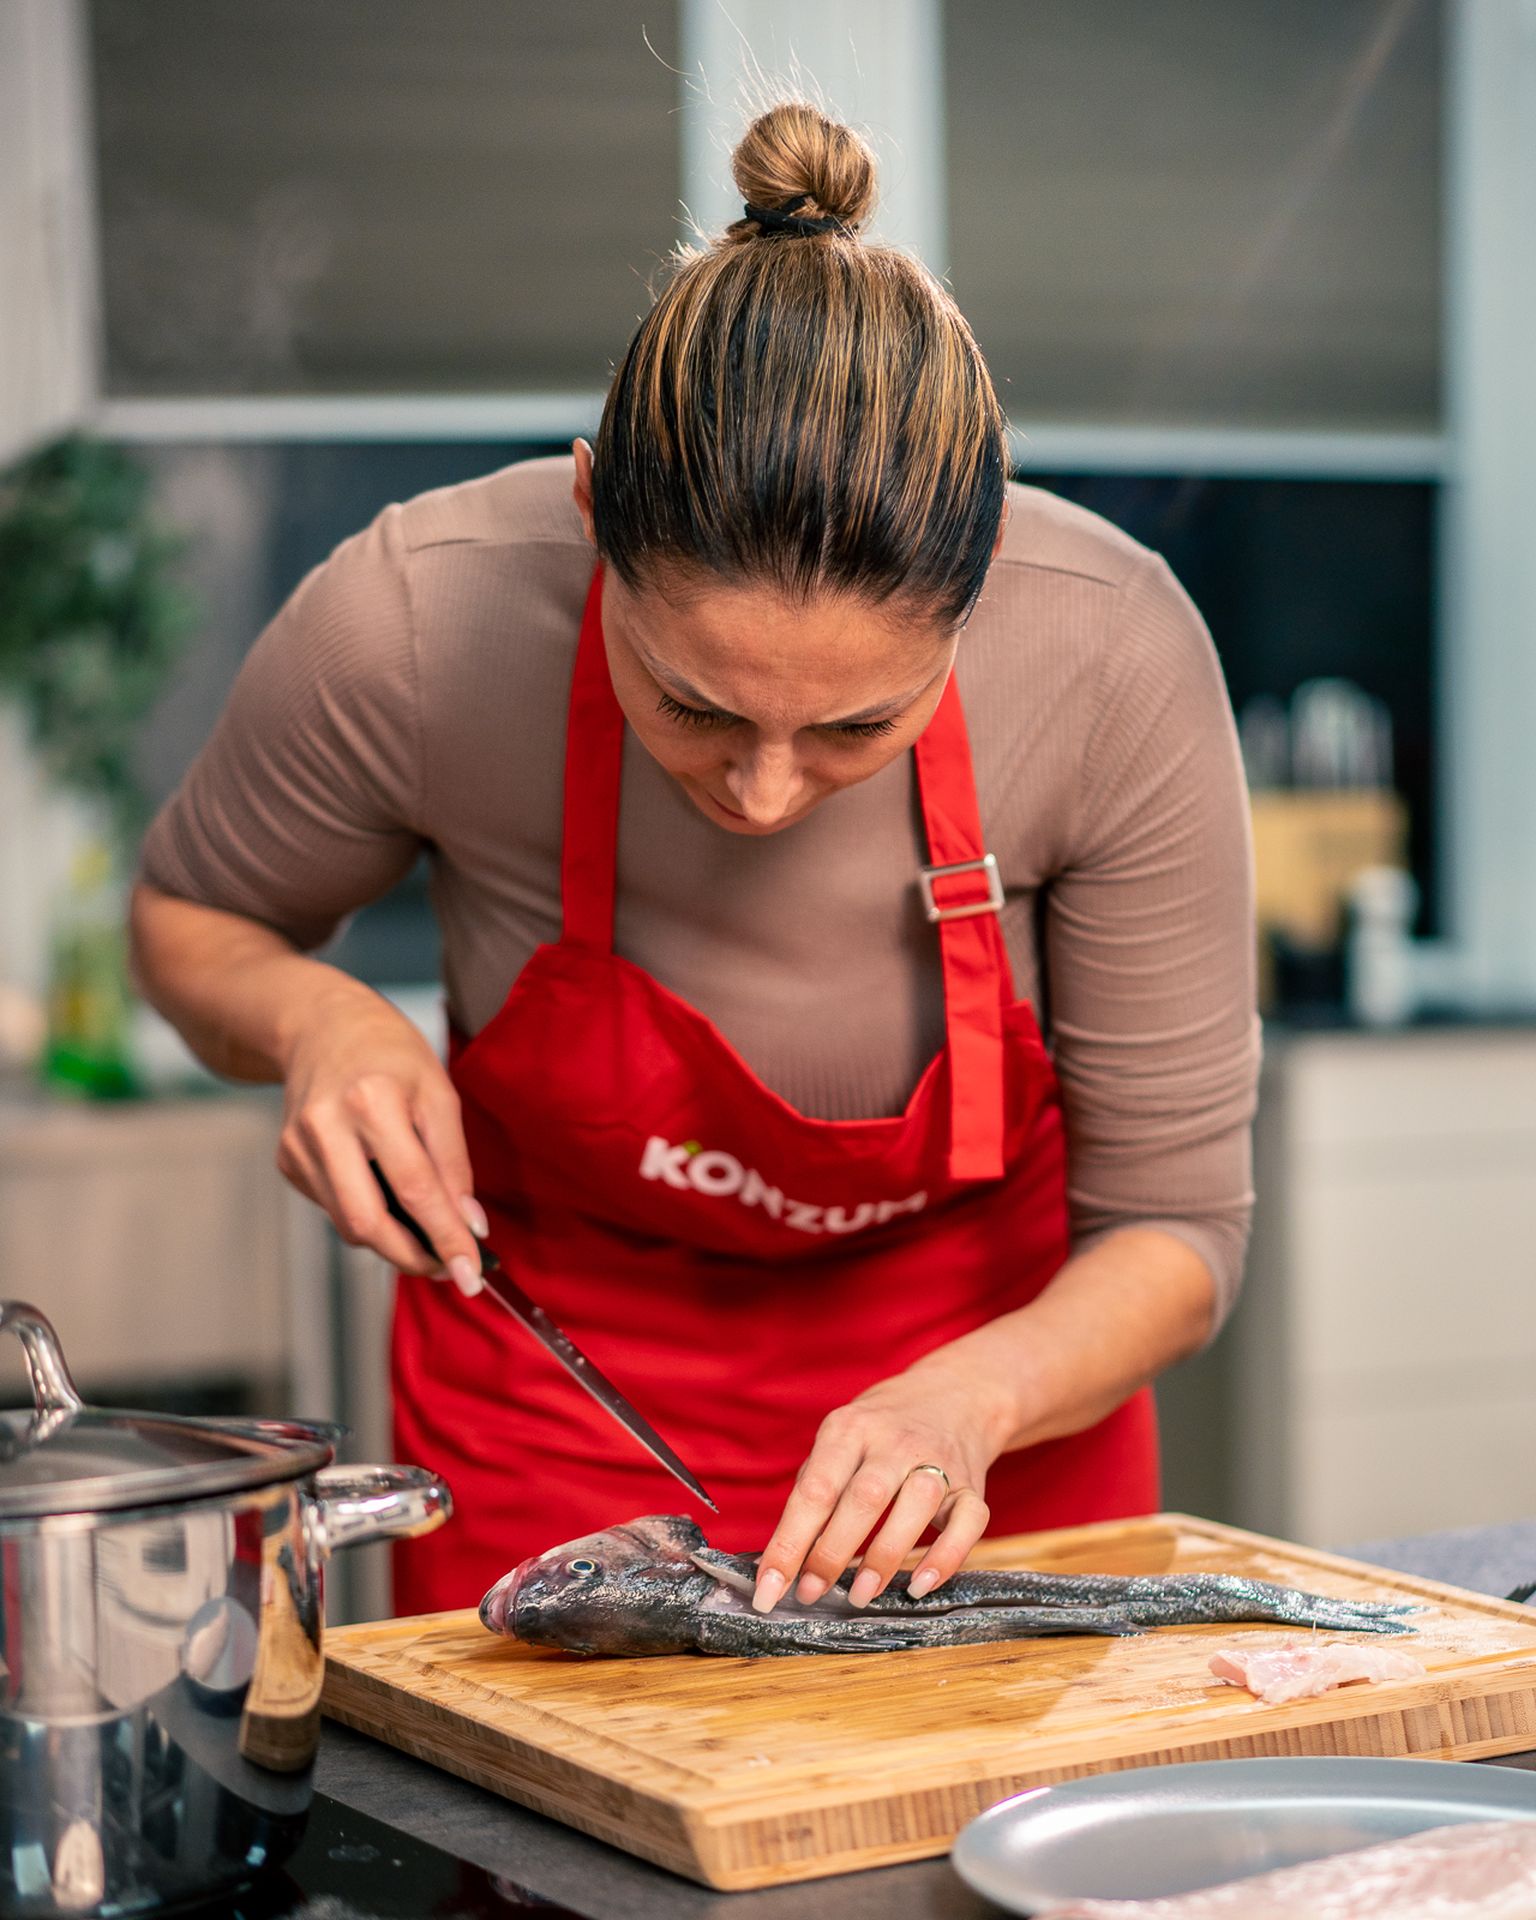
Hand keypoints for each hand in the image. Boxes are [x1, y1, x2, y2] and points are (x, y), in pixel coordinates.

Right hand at [275, 986, 487, 1293]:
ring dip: (392, 1241)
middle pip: (368, 1222)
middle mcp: (325, 1126)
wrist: (321, 1024)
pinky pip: (333, 1207)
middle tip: (448, 1267)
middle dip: (412, 1257)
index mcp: (372, 1100)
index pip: (415, 1188)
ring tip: (425, 1231)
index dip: (446, 1237)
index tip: (471, 1274)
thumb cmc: (391, 1055)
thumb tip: (469, 1224)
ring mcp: (297, 1146)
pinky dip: (366, 1213)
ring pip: (348, 1224)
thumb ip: (454, 1161)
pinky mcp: (286, 1159)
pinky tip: (381, 1190)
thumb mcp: (438, 1092)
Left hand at [751, 1359, 1012, 1613]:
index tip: (768, 1588)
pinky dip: (946, 1557)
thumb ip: (814, 1488)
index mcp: (849, 1429)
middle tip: (809, 1593)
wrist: (951, 1396)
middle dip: (831, 1553)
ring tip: (859, 1596)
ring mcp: (938, 1461)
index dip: (789, 1543)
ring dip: (884, 1557)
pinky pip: (969, 1522)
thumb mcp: (838, 1439)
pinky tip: (919, 1586)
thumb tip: (780, 1558)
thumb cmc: (878, 1432)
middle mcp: (894, 1441)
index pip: (814, 1490)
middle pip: (863, 1498)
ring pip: (917, 1505)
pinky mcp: (972, 1485)